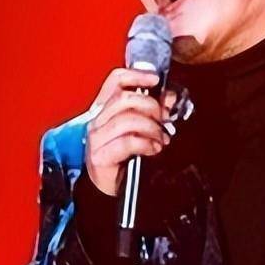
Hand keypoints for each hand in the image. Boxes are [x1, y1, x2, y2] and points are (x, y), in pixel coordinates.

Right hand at [84, 68, 177, 195]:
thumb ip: (153, 111)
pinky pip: (128, 141)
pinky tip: (154, 149)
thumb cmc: (127, 157)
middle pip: (124, 98)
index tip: (155, 79)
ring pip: (127, 119)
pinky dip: (146, 143)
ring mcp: (96, 138)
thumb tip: (168, 97)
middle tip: (165, 119)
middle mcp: (97, 120)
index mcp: (105, 109)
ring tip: (161, 138)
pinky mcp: (100, 156)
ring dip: (151, 128)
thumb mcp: (142, 129)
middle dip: (151, 106)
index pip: (115, 81)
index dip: (135, 75)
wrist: (114, 189)